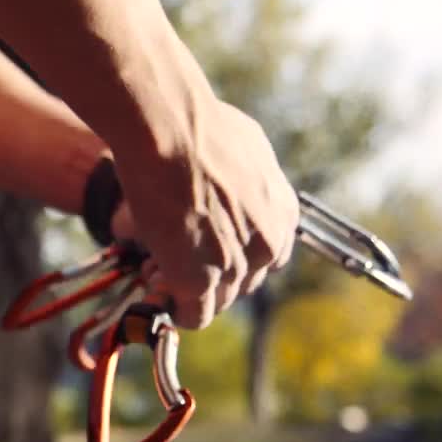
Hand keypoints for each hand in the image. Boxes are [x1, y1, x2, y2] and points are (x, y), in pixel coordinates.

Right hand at [110, 103, 297, 329]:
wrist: (173, 128)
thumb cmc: (201, 126)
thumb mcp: (248, 150)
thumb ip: (249, 181)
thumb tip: (232, 183)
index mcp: (284, 214)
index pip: (267, 256)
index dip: (233, 252)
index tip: (206, 243)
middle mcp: (267, 243)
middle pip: (244, 281)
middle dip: (211, 272)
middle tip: (174, 253)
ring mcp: (235, 265)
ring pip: (218, 300)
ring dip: (189, 289)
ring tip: (157, 265)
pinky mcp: (199, 279)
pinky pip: (195, 315)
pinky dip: (178, 311)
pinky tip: (160, 293)